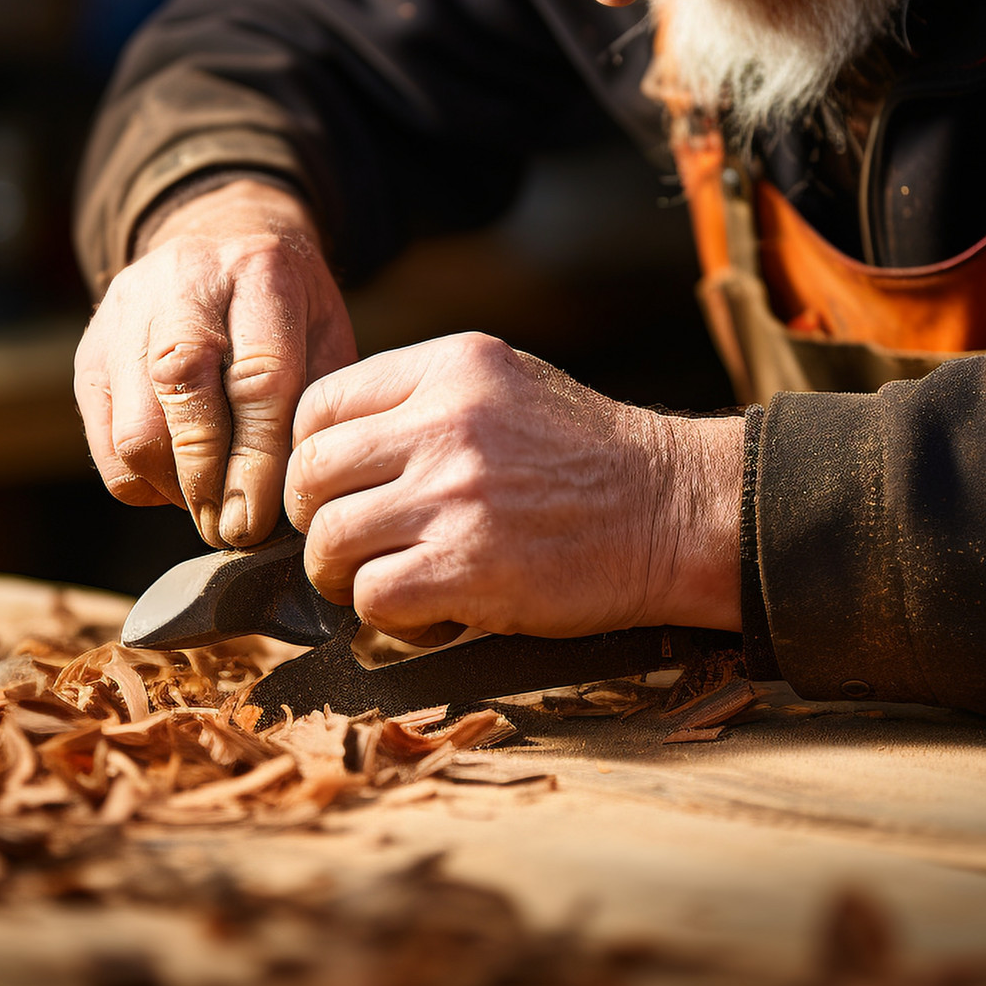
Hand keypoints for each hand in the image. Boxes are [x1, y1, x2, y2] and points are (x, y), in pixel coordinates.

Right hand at [75, 180, 355, 546]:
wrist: (217, 237)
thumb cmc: (285, 306)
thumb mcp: (323, 332)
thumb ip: (316, 403)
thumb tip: (300, 497)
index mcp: (260, 273)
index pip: (257, 377)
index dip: (258, 460)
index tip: (261, 519)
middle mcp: (184, 284)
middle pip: (183, 394)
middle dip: (210, 481)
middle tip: (233, 531)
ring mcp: (126, 315)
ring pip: (135, 427)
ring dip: (174, 488)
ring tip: (211, 508)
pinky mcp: (90, 352)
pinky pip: (105, 443)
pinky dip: (142, 481)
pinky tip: (178, 482)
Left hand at [285, 332, 741, 641]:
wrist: (675, 512)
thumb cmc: (591, 458)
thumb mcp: (508, 385)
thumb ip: (425, 399)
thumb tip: (335, 443)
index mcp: (451, 367)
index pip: (319, 403)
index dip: (312, 455)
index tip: (336, 488)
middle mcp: (445, 423)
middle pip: (310, 474)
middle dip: (315, 520)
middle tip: (349, 545)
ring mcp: (455, 495)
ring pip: (329, 542)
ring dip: (342, 576)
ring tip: (383, 583)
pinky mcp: (468, 567)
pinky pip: (370, 597)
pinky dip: (387, 618)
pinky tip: (430, 614)